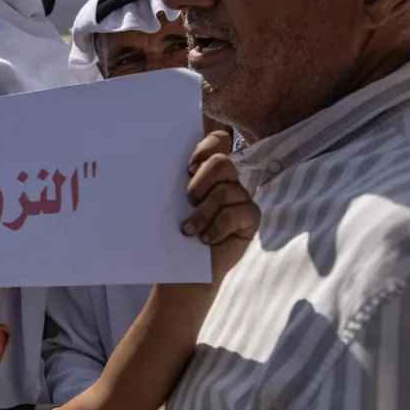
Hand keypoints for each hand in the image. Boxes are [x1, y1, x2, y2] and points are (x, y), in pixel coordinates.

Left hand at [181, 131, 259, 282]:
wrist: (182, 268)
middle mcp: (226, 180)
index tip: (187, 168)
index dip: (206, 147)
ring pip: (226, 190)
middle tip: (188, 201)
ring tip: (189, 230)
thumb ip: (175, 179)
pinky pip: (237, 213)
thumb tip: (159, 153)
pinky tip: (205, 239)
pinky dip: (216, 227)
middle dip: (199, 183)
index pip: (217, 141)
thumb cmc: (173, 234)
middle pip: (221, 163)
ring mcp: (241, 198)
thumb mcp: (171, 202)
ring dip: (202, 213)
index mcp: (206, 171)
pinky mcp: (250, 218)